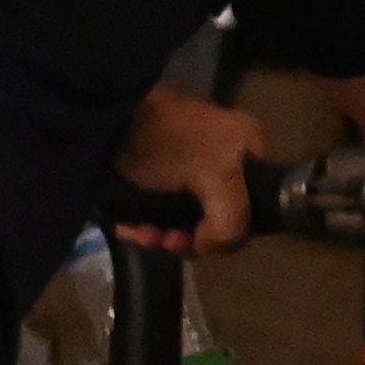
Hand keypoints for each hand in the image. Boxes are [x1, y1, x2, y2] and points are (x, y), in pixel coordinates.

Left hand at [108, 91, 264, 254]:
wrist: (111, 117)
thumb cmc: (172, 141)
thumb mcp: (218, 176)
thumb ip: (230, 220)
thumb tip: (211, 247)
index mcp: (245, 148)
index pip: (252, 201)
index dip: (229, 229)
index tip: (200, 241)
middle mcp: (219, 156)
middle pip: (213, 213)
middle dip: (188, 235)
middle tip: (168, 242)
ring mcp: (183, 167)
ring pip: (181, 216)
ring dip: (163, 235)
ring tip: (144, 237)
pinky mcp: (151, 175)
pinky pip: (156, 209)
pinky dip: (144, 225)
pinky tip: (131, 231)